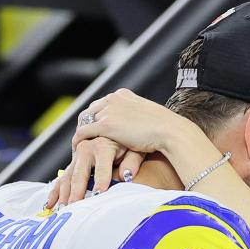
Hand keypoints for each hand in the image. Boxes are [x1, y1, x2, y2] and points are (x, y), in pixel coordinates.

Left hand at [44, 89, 196, 207]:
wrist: (171, 132)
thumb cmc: (167, 132)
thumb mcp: (149, 120)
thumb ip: (138, 122)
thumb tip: (137, 132)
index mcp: (124, 95)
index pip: (102, 104)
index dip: (96, 118)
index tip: (94, 131)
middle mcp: (113, 99)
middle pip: (90, 111)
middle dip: (85, 126)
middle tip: (83, 141)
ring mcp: (109, 110)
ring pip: (84, 121)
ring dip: (80, 135)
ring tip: (79, 148)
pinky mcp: (106, 124)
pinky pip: (83, 133)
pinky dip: (78, 142)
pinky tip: (78, 152)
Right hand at [45, 136, 146, 208]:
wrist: (118, 131)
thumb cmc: (129, 144)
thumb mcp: (135, 149)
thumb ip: (132, 161)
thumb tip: (127, 175)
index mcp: (102, 146)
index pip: (102, 168)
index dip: (101, 181)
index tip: (99, 195)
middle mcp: (86, 150)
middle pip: (80, 174)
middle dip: (77, 192)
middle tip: (74, 207)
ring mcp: (77, 158)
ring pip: (67, 177)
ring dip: (64, 194)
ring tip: (63, 209)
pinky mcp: (73, 165)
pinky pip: (61, 179)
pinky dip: (55, 192)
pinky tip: (50, 205)